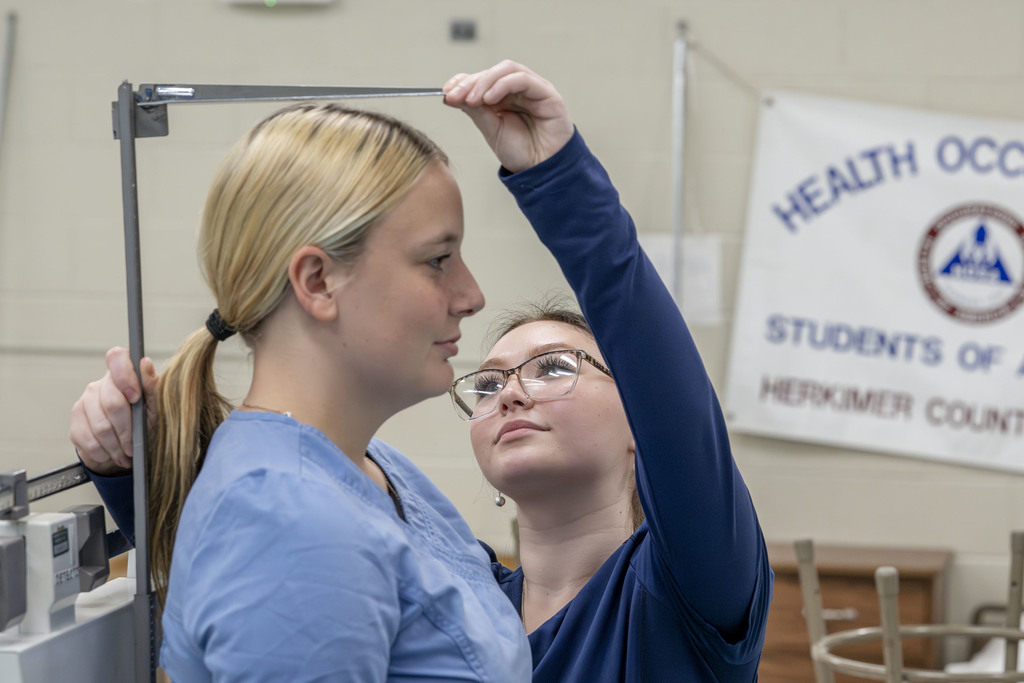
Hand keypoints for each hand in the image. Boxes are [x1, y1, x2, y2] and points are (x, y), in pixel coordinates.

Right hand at [69, 346, 158, 475]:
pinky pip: (87, 440)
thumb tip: (145, 363)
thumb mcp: (156, 407)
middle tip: (134, 445)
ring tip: (126, 454)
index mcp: (122, 376)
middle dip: (126, 429)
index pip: (116, 359)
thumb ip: (152, 386)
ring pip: (100, 426)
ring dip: (116, 446)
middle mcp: (100, 386)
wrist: (127, 452)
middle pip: (111, 402)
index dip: (125, 376)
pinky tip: (111, 455)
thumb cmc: (145, 425)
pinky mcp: (75, 424)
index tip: (136, 398)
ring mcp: (84, 404)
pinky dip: (102, 452)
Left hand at [443, 60, 573, 172]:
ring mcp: (534, 89)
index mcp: (505, 97)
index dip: (463, 81)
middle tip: (456, 96)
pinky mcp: (547, 94)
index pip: (482, 79)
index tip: (446, 91)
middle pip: (492, 72)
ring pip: (507, 70)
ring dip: (486, 81)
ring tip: (473, 99)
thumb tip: (451, 95)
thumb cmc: (520, 152)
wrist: (541, 171)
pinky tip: (490, 98)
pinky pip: (524, 79)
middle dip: (471, 82)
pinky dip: (504, 84)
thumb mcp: (490, 129)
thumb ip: (475, 110)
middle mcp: (519, 89)